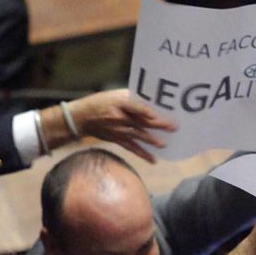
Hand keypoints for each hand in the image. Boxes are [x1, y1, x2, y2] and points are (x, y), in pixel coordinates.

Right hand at [57, 89, 176, 162]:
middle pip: (141, 121)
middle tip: (173, 127)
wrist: (82, 118)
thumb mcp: (114, 95)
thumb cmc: (100, 102)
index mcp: (119, 103)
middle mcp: (119, 117)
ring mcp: (118, 130)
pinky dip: (143, 154)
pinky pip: (132, 147)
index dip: (146, 111)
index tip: (158, 114)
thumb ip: (131, 98)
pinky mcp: (117, 139)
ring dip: (152, 141)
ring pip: (138, 136)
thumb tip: (152, 103)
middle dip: (158, 125)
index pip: (135, 107)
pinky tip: (153, 160)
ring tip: (164, 144)